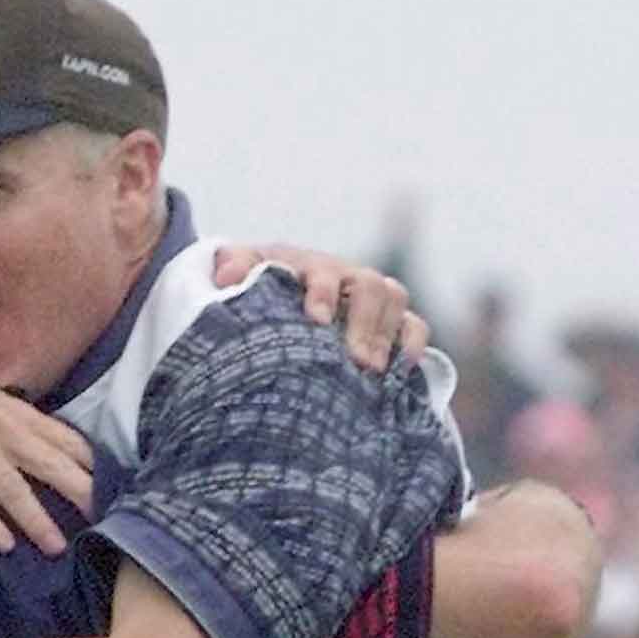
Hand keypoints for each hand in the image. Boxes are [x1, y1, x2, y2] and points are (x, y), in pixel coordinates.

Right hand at [0, 362, 93, 555]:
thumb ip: (20, 424)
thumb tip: (56, 449)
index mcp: (14, 411)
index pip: (66, 439)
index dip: (92, 465)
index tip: (115, 490)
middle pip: (50, 464)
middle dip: (80, 493)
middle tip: (105, 522)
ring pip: (14, 488)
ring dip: (37, 520)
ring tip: (56, 547)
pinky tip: (3, 544)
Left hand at [213, 244, 428, 370]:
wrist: (276, 287)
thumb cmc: (259, 283)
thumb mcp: (242, 271)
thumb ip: (234, 267)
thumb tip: (225, 277)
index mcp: (311, 267)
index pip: (324, 274)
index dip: (323, 294)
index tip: (317, 320)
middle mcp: (346, 276)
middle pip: (369, 287)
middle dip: (364, 323)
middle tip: (357, 360)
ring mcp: (370, 296)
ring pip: (394, 299)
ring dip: (386, 333)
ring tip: (372, 370)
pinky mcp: (388, 318)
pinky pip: (413, 323)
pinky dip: (412, 341)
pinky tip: (402, 368)